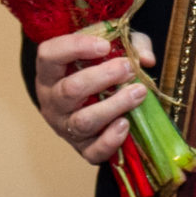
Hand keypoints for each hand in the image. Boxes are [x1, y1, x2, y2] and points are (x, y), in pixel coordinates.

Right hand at [33, 31, 153, 164]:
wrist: (94, 103)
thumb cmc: (100, 68)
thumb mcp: (114, 49)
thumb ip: (131, 46)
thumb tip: (146, 59)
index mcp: (50, 72)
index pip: (49, 55)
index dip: (75, 47)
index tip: (104, 45)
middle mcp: (52, 101)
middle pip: (70, 90)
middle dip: (103, 77)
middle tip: (129, 68)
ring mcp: (65, 127)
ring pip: (84, 120)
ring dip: (114, 105)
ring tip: (138, 92)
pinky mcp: (82, 148)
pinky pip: (93, 150)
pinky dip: (110, 140)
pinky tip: (126, 124)